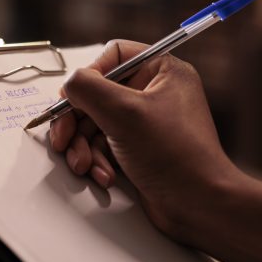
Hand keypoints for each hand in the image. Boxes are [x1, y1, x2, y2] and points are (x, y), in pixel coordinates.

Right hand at [50, 40, 261, 261]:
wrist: (200, 206)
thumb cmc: (175, 156)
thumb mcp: (124, 112)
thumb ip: (88, 88)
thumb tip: (69, 84)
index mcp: (162, 72)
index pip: (114, 55)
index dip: (89, 75)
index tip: (72, 98)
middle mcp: (154, 93)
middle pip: (96, 93)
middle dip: (76, 122)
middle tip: (62, 140)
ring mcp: (146, 123)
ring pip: (94, 123)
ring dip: (83, 146)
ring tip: (84, 166)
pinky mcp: (138, 149)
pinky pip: (104, 146)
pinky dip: (97, 161)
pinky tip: (104, 176)